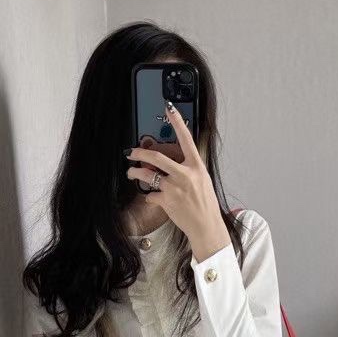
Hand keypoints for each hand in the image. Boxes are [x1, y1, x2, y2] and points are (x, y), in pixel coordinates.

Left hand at [124, 103, 228, 257]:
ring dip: (135, 173)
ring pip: (147, 175)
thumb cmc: (206, 205)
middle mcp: (185, 174)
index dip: (177, 123)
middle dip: (139, 153)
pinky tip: (154, 199)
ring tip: (131, 173)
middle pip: (156, 157)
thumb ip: (189, 170)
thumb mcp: (203, 181)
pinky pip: (150, 195)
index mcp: (196, 166)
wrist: (206, 225)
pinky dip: (150, 197)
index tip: (170, 110)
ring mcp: (174, 187)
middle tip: (131, 152)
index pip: (186, 139)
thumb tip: (174, 163)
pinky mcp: (166, 200)